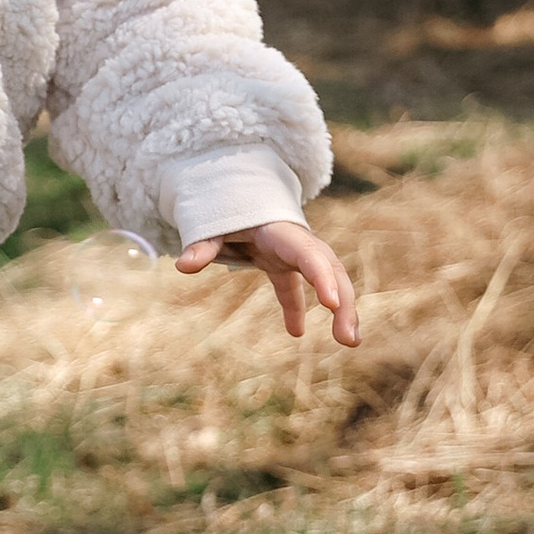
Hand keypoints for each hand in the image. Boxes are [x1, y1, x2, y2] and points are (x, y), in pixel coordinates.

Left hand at [175, 214, 359, 347]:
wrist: (232, 192)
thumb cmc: (226, 208)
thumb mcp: (214, 224)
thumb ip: (203, 243)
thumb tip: (183, 265)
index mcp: (282, 232)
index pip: (308, 255)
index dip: (322, 278)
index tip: (332, 304)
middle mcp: (296, 242)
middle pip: (330, 270)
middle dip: (344, 302)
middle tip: (349, 339)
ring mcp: (293, 254)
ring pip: (328, 280)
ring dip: (341, 310)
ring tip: (350, 342)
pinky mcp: (283, 264)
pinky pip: (296, 289)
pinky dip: (297, 310)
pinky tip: (294, 333)